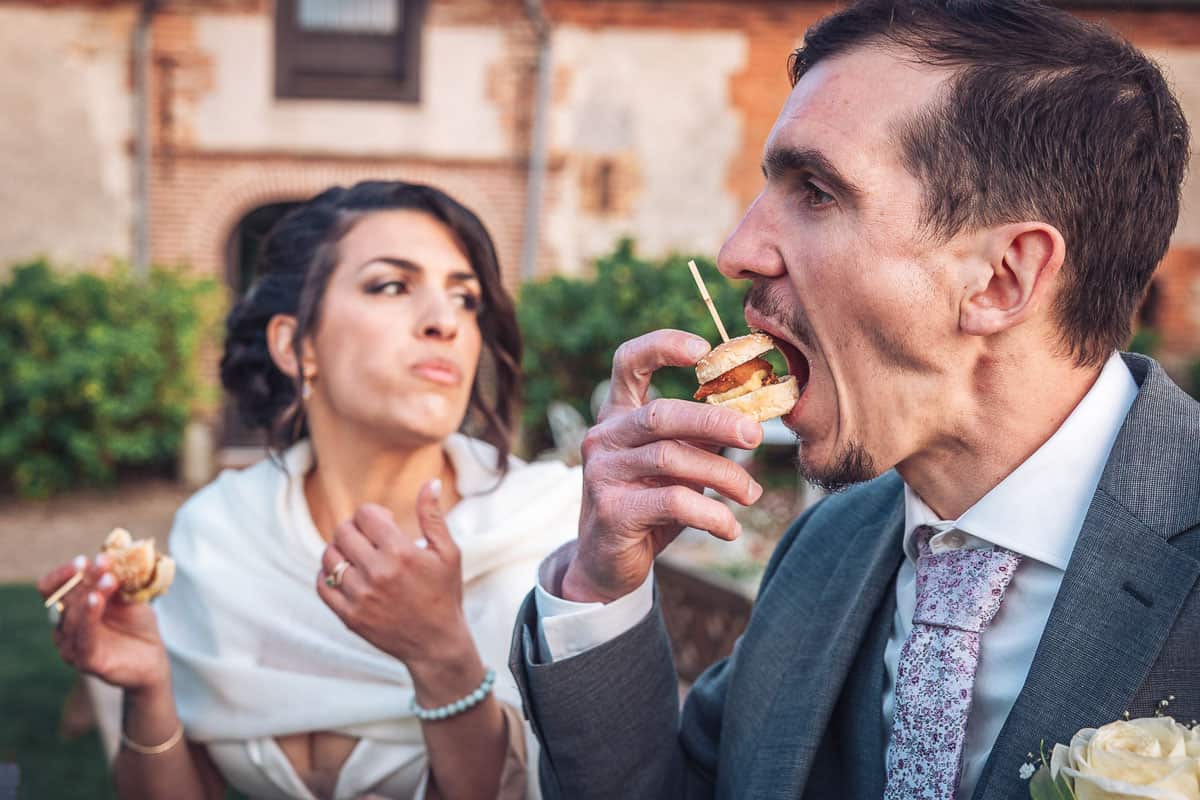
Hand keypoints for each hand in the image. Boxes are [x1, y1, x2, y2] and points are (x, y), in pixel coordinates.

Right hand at [38, 556, 169, 690]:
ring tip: (110, 579)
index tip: (84, 560)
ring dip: (92, 593)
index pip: (51, 589)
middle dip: (85, 578)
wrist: (152, 657)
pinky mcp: (86, 661)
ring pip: (73, 615)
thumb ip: (118, 580)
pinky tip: (95, 600)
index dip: (64, 573)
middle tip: (104, 563)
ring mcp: (72, 646)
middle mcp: (65, 628)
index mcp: (70, 609)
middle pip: (65, 598)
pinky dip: (88, 616)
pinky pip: (84, 636)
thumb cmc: (137, 625)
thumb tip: (115, 553)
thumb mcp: (128, 596)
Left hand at [317, 481, 472, 672]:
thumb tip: (431, 482)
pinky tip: (344, 573)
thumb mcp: (448, 553)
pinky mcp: (349, 616)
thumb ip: (433, 516)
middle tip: (369, 538)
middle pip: (343, 532)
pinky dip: (327, 574)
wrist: (436, 642)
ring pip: (329, 557)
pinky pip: (322, 585)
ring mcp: (360, 596)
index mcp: (401, 552)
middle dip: (355, 529)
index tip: (384, 522)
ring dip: (340, 550)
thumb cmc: (444, 593)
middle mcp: (377, 572)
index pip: (365, 514)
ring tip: (357, 555)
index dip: (372, 513)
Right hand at [562, 329, 764, 602]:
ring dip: (723, 475)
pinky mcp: (613, 511)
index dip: (662, 345)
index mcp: (619, 414)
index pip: (628, 362)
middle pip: (661, 414)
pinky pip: (672, 502)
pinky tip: (730, 528)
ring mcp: (604, 473)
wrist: (606, 563)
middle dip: (715, 420)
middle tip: (756, 435)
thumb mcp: (676, 465)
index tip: (704, 349)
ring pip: (672, 459)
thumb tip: (754, 418)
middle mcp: (605, 436)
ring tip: (751, 494)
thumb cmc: (648, 504)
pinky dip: (711, 514)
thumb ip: (701, 438)